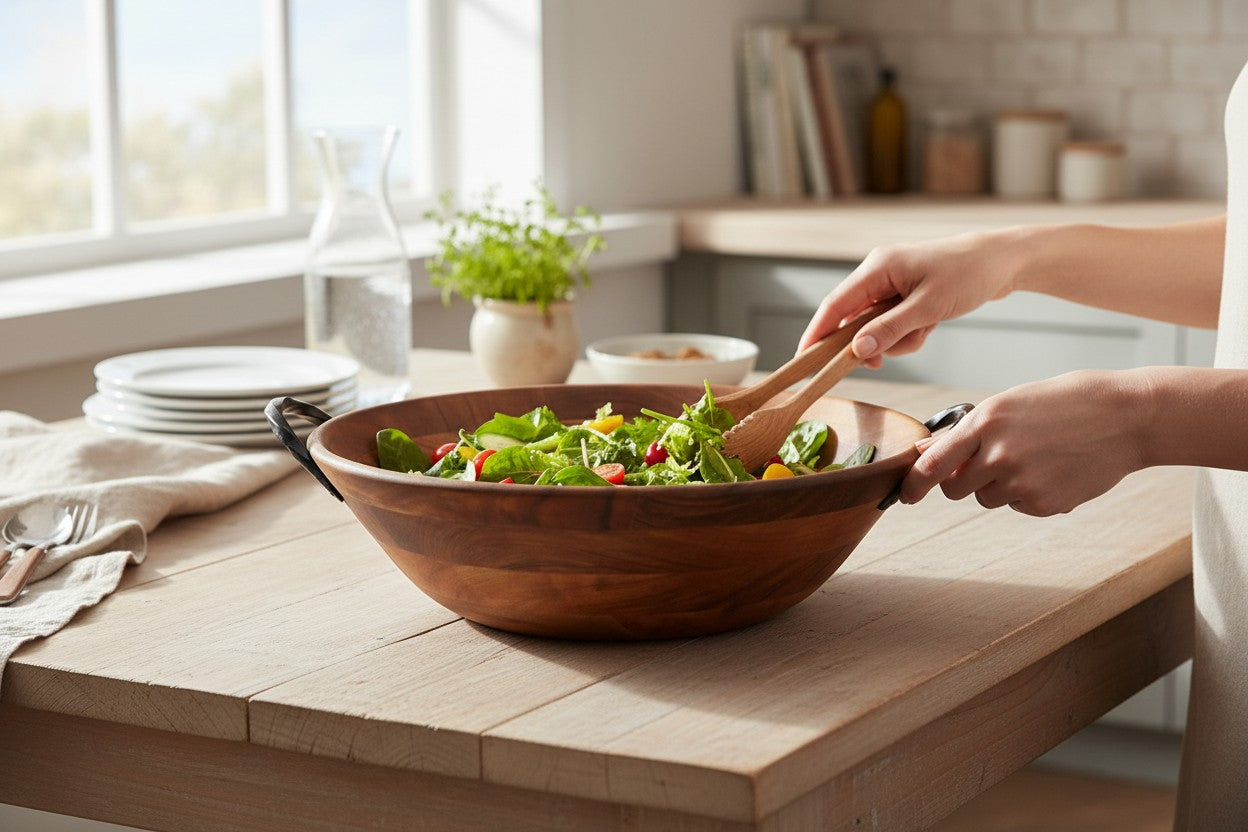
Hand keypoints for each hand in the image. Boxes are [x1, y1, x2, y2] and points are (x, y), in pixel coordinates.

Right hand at [798, 229, 1026, 366]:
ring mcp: (892, 284)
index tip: (803, 360)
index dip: (816, 333)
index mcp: (877, 268)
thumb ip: (890, 330)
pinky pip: (894, 324)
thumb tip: (856, 350)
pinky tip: (931, 325)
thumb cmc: (969, 274)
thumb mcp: (928, 308)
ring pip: (877, 327)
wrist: (1004, 261)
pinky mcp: (906, 294)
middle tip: (883, 360)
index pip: (834, 305)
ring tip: (925, 330)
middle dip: (873, 342)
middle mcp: (879, 273)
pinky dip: (910, 333)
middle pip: (855, 320)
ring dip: (898, 340)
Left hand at [899, 370, 1149, 515]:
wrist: (1125, 417)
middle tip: (989, 464)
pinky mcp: (1045, 502)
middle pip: (956, 489)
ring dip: (1000, 486)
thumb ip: (966, 431)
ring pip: (988, 499)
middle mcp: (998, 454)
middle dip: (963, 482)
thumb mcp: (1009, 404)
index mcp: (985, 421)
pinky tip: (1055, 469)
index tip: (904, 495)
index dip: (913, 484)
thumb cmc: (1064, 403)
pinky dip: (1030, 494)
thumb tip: (925, 451)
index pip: (933, 464)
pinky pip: (1019, 507)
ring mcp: (1022, 481)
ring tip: (1035, 457)